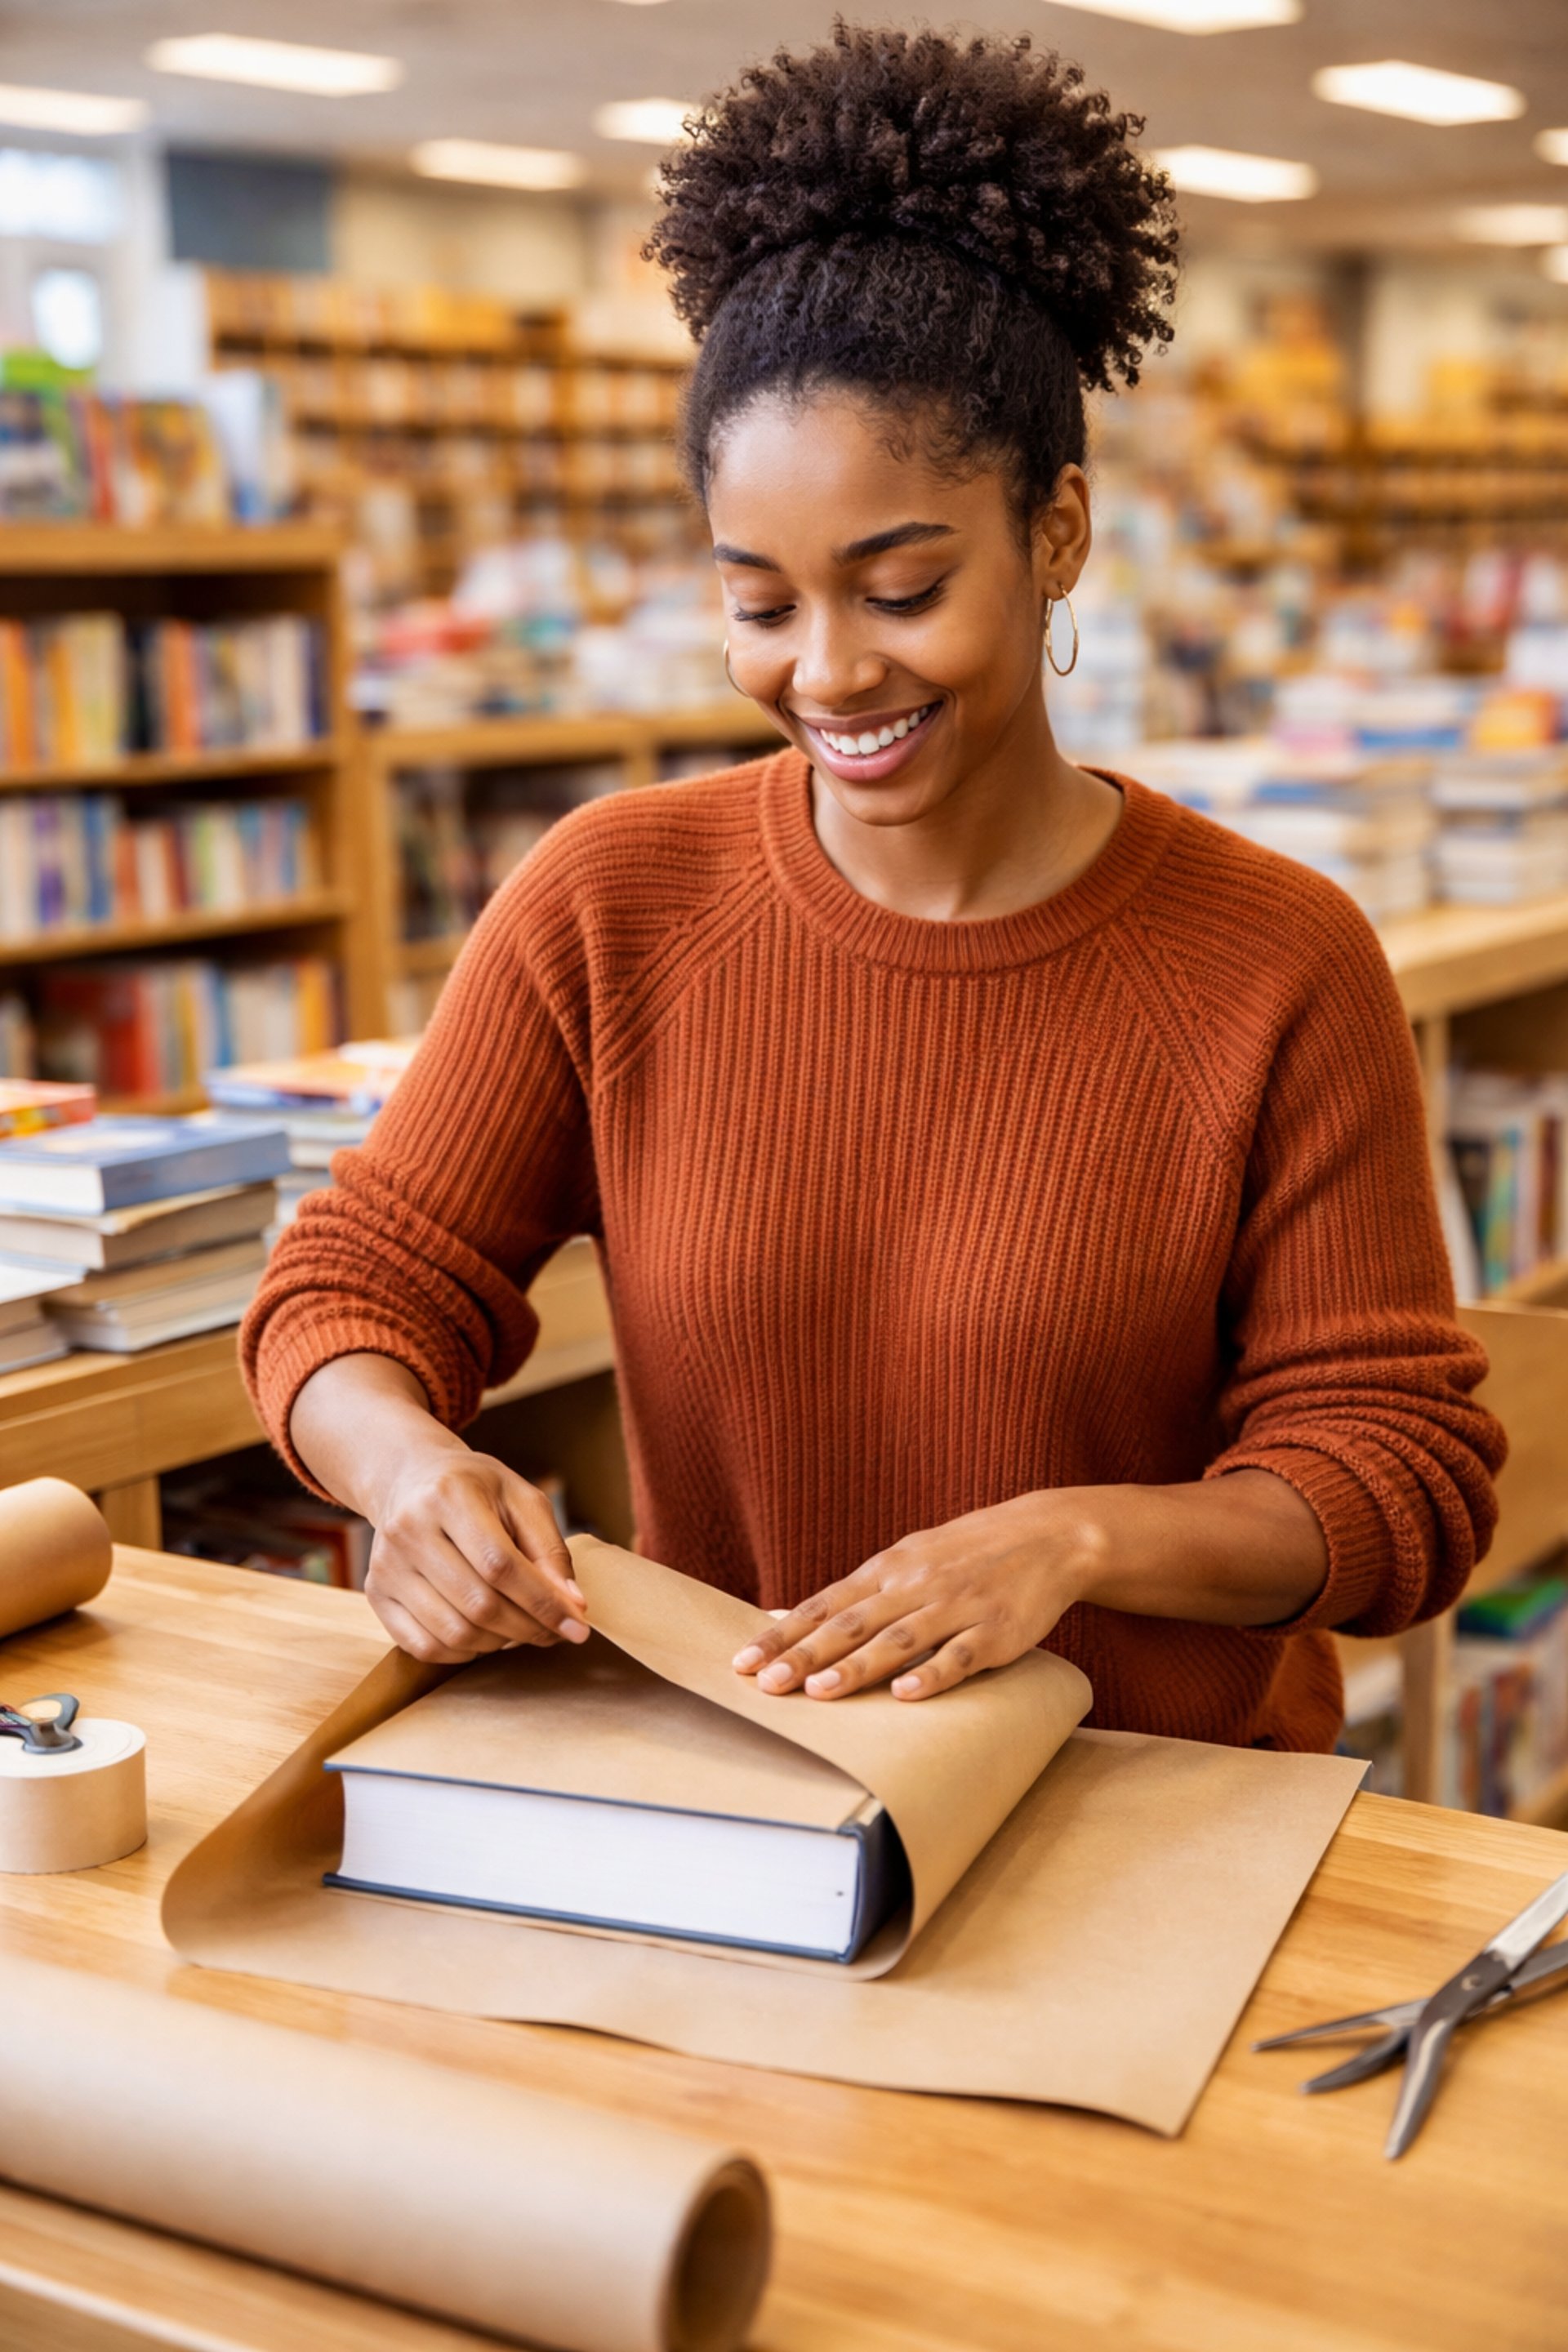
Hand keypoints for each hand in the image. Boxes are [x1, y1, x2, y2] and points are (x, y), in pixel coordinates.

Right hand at [365, 1444, 588, 1665]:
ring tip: (520, 1628)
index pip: (501, 1564)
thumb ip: (550, 1549)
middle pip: (479, 1604)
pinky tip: (484, 1635)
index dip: (543, 1602)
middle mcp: (409, 1530)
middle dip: (528, 1628)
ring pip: (453, 1632)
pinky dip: (464, 1652)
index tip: (577, 1626)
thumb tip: (572, 1606)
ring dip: (499, 1643)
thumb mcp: (521, 1498)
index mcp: (450, 1496)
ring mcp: (387, 1565)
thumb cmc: (475, 1488)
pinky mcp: (377, 1593)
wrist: (410, 1478)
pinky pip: (424, 1646)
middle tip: (554, 1632)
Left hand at [732, 1493, 1095, 1701]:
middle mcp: (915, 1586)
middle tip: (765, 1683)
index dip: (784, 1633)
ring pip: (897, 1640)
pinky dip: (932, 1675)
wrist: (1049, 1535)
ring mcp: (955, 1607)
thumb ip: (865, 1591)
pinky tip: (906, 1696)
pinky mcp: (994, 1632)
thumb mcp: (912, 1558)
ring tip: (818, 1692)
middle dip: (804, 1654)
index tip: (744, 1661)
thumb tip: (805, 1618)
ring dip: (856, 1666)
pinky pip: (959, 1656)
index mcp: (890, 1569)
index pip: (825, 1604)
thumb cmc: (970, 1552)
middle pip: (851, 1624)